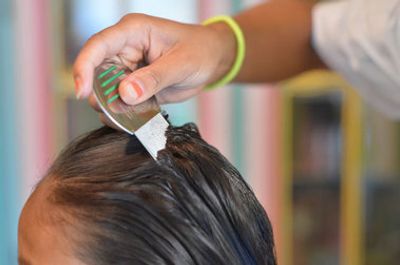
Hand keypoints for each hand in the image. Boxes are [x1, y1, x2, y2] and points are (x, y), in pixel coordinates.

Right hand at [73, 14, 235, 108]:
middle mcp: (125, 49)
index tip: (82, 93)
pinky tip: (135, 120)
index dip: (84, 68)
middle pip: (97, 73)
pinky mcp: (134, 86)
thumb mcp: (181, 64)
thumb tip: (125, 94)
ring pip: (106, 91)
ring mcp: (128, 69)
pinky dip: (124, 114)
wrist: (212, 60)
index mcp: (133, 32)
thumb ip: (154, 79)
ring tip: (130, 118)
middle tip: (117, 114)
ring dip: (113, 108)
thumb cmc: (200, 51)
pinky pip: (121, 102)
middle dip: (102, 96)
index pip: (98, 46)